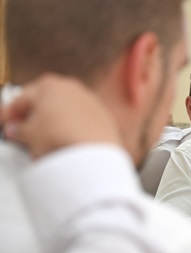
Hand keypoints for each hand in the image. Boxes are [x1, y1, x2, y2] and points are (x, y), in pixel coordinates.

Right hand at [1, 74, 120, 158]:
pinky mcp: (104, 117)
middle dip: (34, 119)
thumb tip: (16, 130)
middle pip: (46, 103)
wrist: (93, 152)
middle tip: (24, 133)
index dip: (10, 114)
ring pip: (65, 113)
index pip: (21, 98)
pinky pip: (82, 122)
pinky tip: (67, 144)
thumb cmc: (62, 137)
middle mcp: (72, 88)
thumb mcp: (28, 135)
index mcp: (49, 85)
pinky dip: (72, 130)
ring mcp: (90, 101)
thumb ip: (18, 130)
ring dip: (54, 125)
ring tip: (46, 144)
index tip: (6, 124)